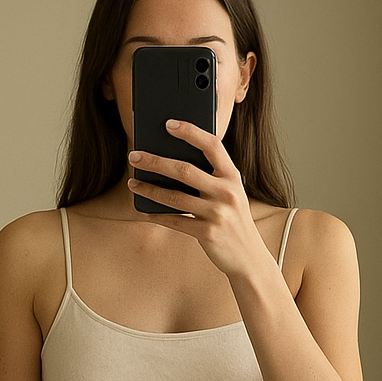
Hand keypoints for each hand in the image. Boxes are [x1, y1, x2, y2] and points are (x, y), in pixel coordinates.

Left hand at [127, 119, 267, 279]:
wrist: (249, 257)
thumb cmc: (234, 220)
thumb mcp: (231, 194)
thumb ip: (211, 178)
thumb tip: (172, 163)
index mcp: (232, 176)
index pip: (212, 145)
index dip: (190, 132)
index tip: (168, 124)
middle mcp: (226, 192)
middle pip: (184, 170)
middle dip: (155, 161)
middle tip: (134, 156)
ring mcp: (217, 214)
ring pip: (175, 197)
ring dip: (149, 189)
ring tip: (132, 182)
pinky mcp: (207, 234)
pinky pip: (175, 221)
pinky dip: (156, 215)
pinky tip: (143, 210)